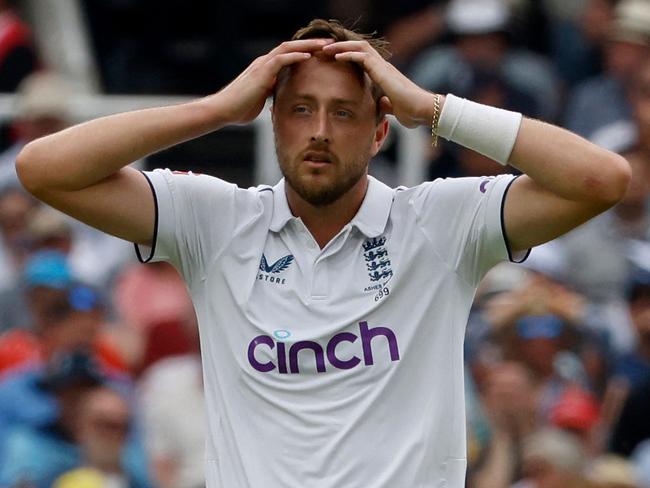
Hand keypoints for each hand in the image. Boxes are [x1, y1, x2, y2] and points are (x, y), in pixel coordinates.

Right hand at [213, 39, 332, 124]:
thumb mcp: (261, 101)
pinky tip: (308, 56)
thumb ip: (271, 96)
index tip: (322, 54)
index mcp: (266, 70)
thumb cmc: (240, 109)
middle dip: (311, 44)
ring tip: (324, 45)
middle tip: (330, 44)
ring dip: (307, 46)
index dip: (306, 52)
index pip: (289, 55)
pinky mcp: (261, 72)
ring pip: (288, 48)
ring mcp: (262, 66)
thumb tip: (281, 99)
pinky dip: (295, 56)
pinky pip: (281, 59)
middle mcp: (265, 63)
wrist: (223, 110)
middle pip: (291, 47)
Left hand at [322, 40, 438, 127]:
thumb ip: (387, 105)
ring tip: (326, 48)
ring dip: (341, 46)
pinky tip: (336, 56)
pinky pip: (362, 56)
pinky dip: (348, 54)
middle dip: (341, 47)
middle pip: (359, 48)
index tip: (331, 59)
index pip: (362, 59)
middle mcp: (383, 67)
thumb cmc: (412, 112)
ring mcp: (383, 67)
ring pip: (359, 47)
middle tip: (324, 49)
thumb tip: (382, 104)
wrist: (423, 111)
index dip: (347, 56)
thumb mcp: (394, 109)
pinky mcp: (383, 70)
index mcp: (384, 75)